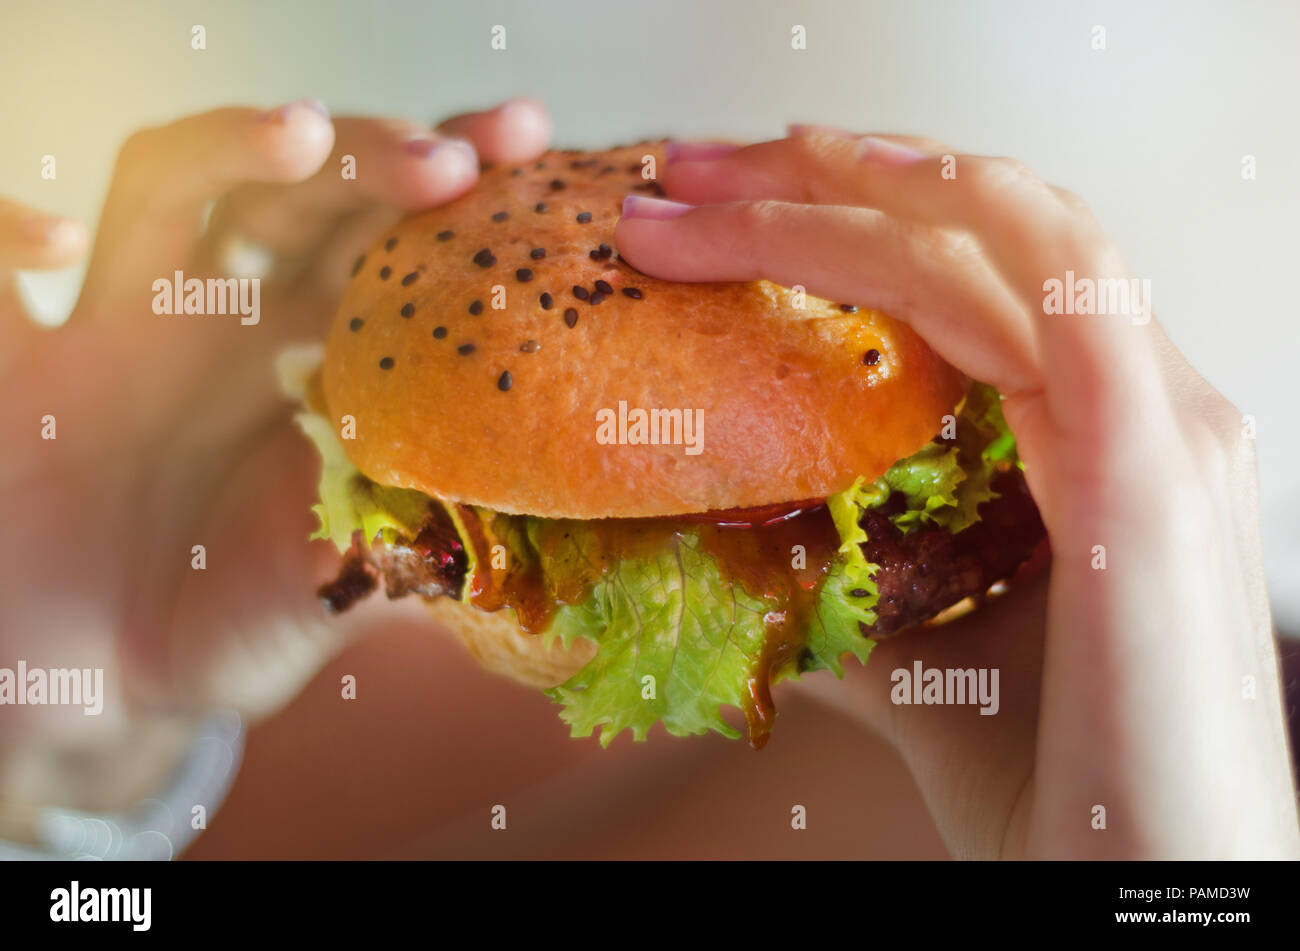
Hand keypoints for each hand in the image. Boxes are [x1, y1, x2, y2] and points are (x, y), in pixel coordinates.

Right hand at [0, 98, 551, 817]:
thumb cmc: (233, 622)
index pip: (393, 239)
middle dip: (377, 155)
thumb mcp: (335, 585)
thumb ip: (409, 539)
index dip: (461, 191)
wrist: (106, 685)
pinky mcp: (10, 366)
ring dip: (231, 146)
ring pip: (166, 183)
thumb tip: (523, 513)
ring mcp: (118, 326)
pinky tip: (49, 242)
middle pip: (300, 187)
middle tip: (453, 161)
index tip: (534, 153)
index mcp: (318, 354)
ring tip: (305, 131)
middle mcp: (229, 316)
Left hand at [615, 129, 1299, 858]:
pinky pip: (1028, 295)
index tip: (724, 209)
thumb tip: (742, 552)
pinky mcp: (1145, 469)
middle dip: (826, 175)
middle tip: (685, 173)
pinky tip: (811, 212)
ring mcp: (1162, 423)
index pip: (984, 270)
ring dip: (844, 186)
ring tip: (708, 179)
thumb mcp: (932, 662)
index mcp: (1116, 434)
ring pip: (1003, 230)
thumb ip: (855, 589)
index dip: (859, 214)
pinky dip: (914, 237)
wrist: (1141, 904)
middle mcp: (1152, 404)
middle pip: (987, 222)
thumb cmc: (1063, 791)